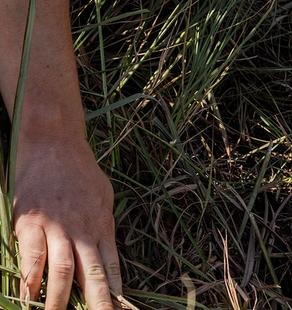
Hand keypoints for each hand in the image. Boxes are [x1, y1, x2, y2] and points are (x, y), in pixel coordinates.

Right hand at [13, 135, 120, 309]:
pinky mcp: (31, 224)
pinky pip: (32, 258)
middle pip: (93, 275)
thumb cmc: (79, 170)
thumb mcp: (103, 196)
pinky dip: (31, 282)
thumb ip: (103, 225)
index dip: (116, 293)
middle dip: (98, 304)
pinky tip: (29, 300)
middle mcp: (83, 230)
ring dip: (61, 301)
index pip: (113, 267)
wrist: (54, 142)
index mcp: (103, 225)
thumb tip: (106, 251)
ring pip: (64, 272)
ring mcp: (57, 228)